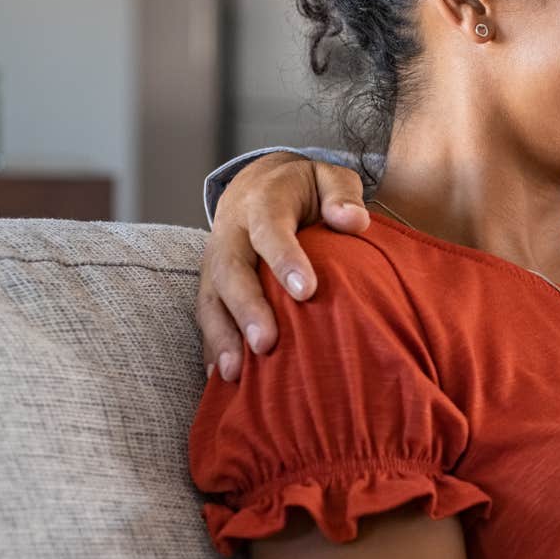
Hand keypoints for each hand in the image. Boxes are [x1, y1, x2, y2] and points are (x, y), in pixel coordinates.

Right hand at [198, 153, 367, 379]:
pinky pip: (206, 318)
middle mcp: (231, 234)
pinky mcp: (210, 287)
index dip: (284, 259)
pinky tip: (222, 380)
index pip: (269, 230)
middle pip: (231, 271)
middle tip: (266, 343)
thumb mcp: (329, 178)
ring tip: (236, 374)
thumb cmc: (305, 190)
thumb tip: (353, 221)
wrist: (259, 185)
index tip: (306, 292)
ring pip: (210, 300)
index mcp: (263, 204)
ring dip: (221, 337)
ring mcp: (215, 263)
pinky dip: (211, 348)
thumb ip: (342, 194)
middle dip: (247, 308)